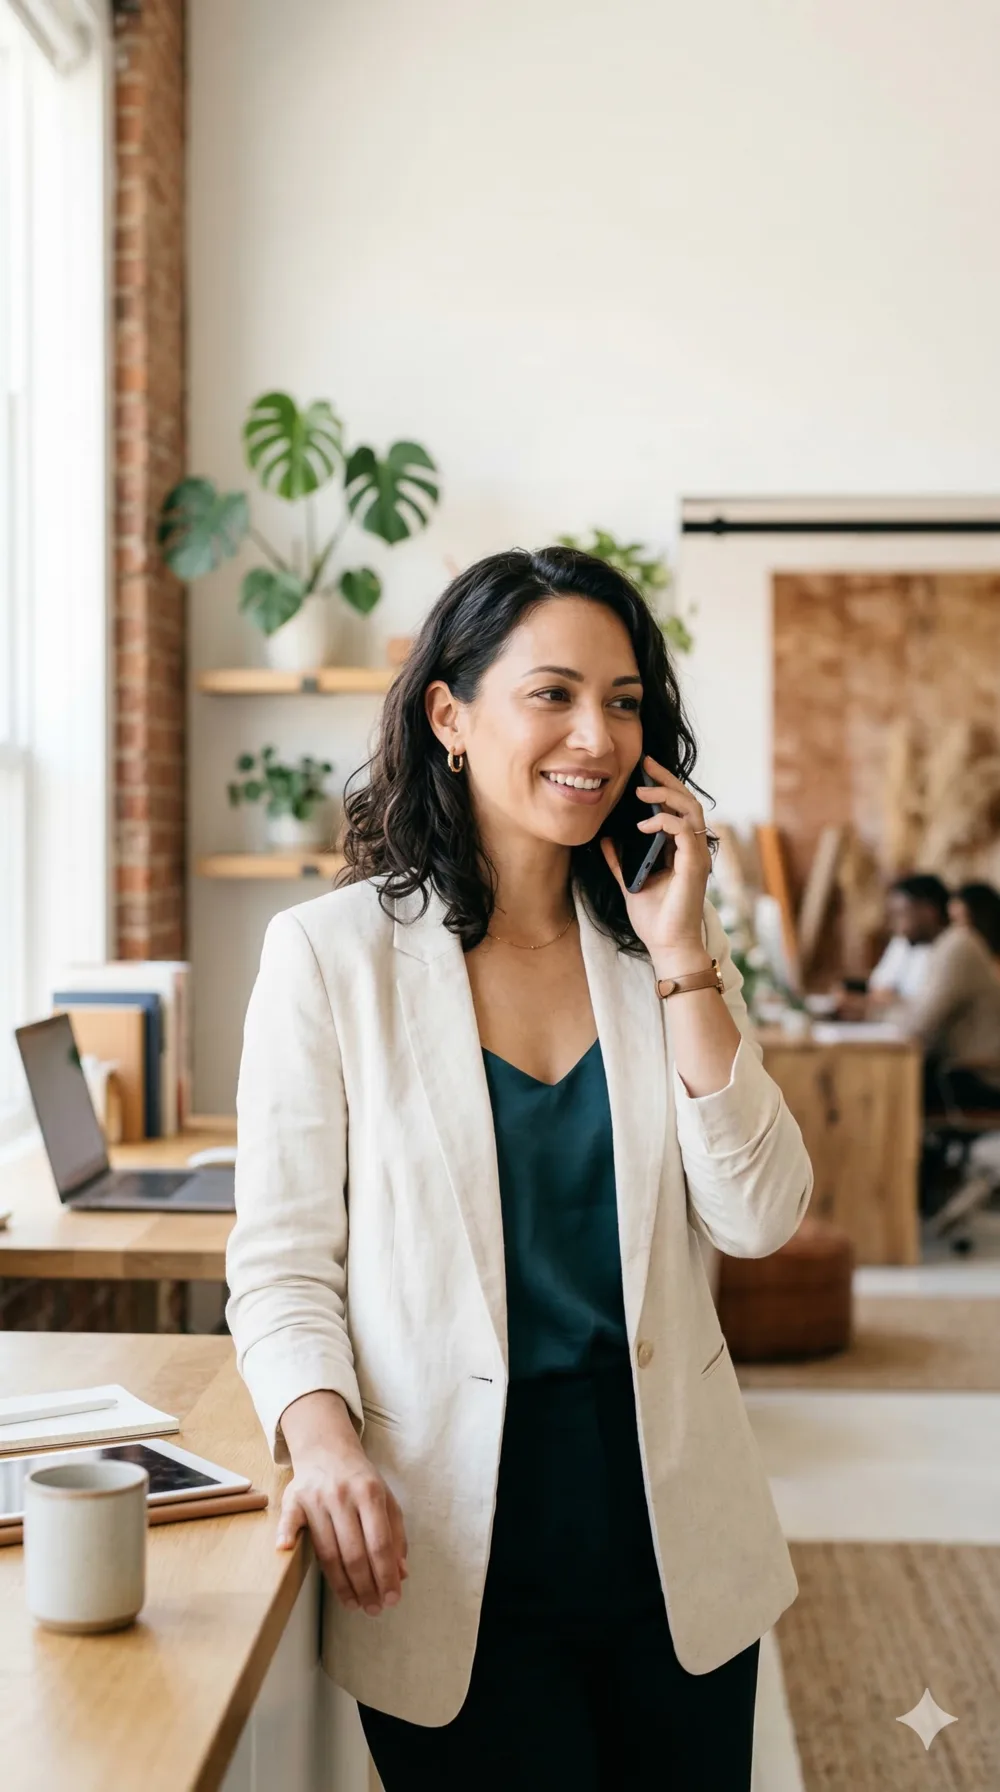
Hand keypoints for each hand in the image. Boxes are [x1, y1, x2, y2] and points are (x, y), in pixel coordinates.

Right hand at [276, 1422, 408, 1616]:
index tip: (393, 1599)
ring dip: (341, 1585)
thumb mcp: (386, 1500)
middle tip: (374, 1609)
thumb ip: (396, 1535)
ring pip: (328, 1551)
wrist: (327, 1449)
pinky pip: (289, 1521)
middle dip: (366, 1587)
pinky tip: (285, 1550)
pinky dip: (286, 1534)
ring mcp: (317, 1498)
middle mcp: (343, 1495)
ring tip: (354, 1605)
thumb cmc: (361, 1481)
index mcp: (370, 1493)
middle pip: (354, 1552)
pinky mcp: (294, 1499)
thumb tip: (401, 1574)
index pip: (380, 1543)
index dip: (386, 1575)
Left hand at [601, 753, 712, 959]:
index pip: (678, 808)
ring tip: (642, 792)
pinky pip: (685, 831)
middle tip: (646, 765)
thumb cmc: (654, 919)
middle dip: (667, 780)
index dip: (664, 787)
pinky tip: (644, 825)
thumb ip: (619, 860)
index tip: (644, 772)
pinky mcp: (695, 866)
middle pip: (688, 801)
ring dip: (667, 796)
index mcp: (680, 850)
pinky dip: (665, 822)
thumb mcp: (629, 882)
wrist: (666, 946)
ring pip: (692, 810)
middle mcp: (692, 849)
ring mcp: (696, 856)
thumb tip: (606, 839)